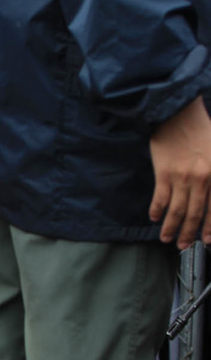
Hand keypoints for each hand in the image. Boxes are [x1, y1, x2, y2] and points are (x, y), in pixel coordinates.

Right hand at [150, 97, 210, 249]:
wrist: (177, 114)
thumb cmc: (201, 129)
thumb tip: (210, 196)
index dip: (210, 226)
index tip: (207, 240)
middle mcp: (202, 178)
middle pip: (196, 213)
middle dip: (189, 233)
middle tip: (184, 245)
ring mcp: (182, 177)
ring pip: (177, 210)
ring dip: (171, 227)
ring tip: (166, 238)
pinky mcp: (164, 174)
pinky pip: (160, 198)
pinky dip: (157, 210)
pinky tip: (154, 217)